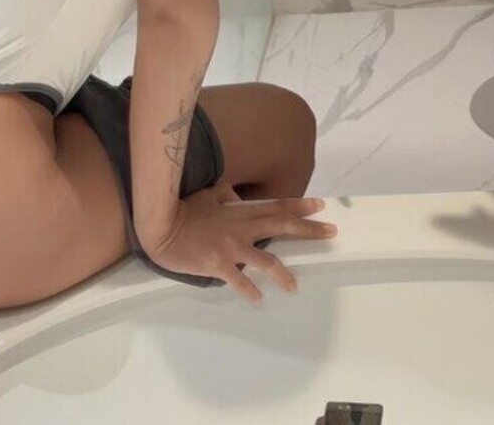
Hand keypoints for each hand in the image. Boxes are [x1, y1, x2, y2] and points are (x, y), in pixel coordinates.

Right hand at [139, 181, 337, 302]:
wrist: (161, 227)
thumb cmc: (183, 210)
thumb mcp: (207, 195)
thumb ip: (225, 195)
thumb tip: (234, 193)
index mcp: (240, 211)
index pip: (277, 206)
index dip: (300, 205)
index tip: (321, 206)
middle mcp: (241, 228)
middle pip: (281, 225)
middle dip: (309, 229)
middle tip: (331, 232)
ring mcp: (231, 247)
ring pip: (265, 260)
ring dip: (283, 273)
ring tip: (294, 286)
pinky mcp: (217, 264)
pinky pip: (238, 280)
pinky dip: (249, 290)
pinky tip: (258, 299)